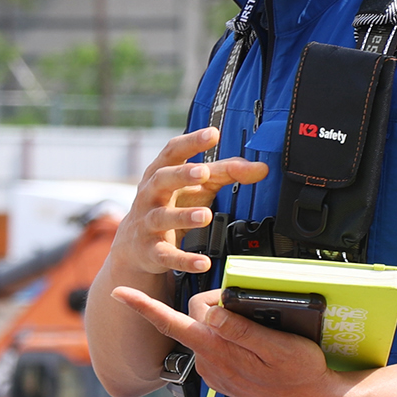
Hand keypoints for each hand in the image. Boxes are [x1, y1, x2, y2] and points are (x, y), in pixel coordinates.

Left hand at [110, 285, 354, 396]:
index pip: (172, 323)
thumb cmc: (300, 374)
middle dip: (214, 304)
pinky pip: (217, 346)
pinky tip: (254, 343)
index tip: (120, 292)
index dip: (144, 306)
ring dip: (224, 322)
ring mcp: (215, 371)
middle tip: (248, 305)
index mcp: (217, 350)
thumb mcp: (277, 347)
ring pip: (206, 331)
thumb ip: (239, 330)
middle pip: (195, 317)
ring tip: (258, 328)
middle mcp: (209, 362)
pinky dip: (229, 337)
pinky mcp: (224, 376)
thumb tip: (211, 312)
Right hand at [114, 129, 269, 276]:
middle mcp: (151, 195)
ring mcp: (148, 223)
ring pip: (162, 217)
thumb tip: (261, 168)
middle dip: (181, 175)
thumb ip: (227, 173)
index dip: (191, 142)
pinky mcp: (151, 250)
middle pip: (162, 179)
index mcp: (161, 173)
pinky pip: (166, 255)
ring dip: (183, 216)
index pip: (172, 152)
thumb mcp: (196, 187)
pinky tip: (202, 262)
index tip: (212, 134)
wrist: (135, 244)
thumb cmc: (169, 206)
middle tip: (203, 172)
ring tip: (205, 216)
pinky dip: (184, 259)